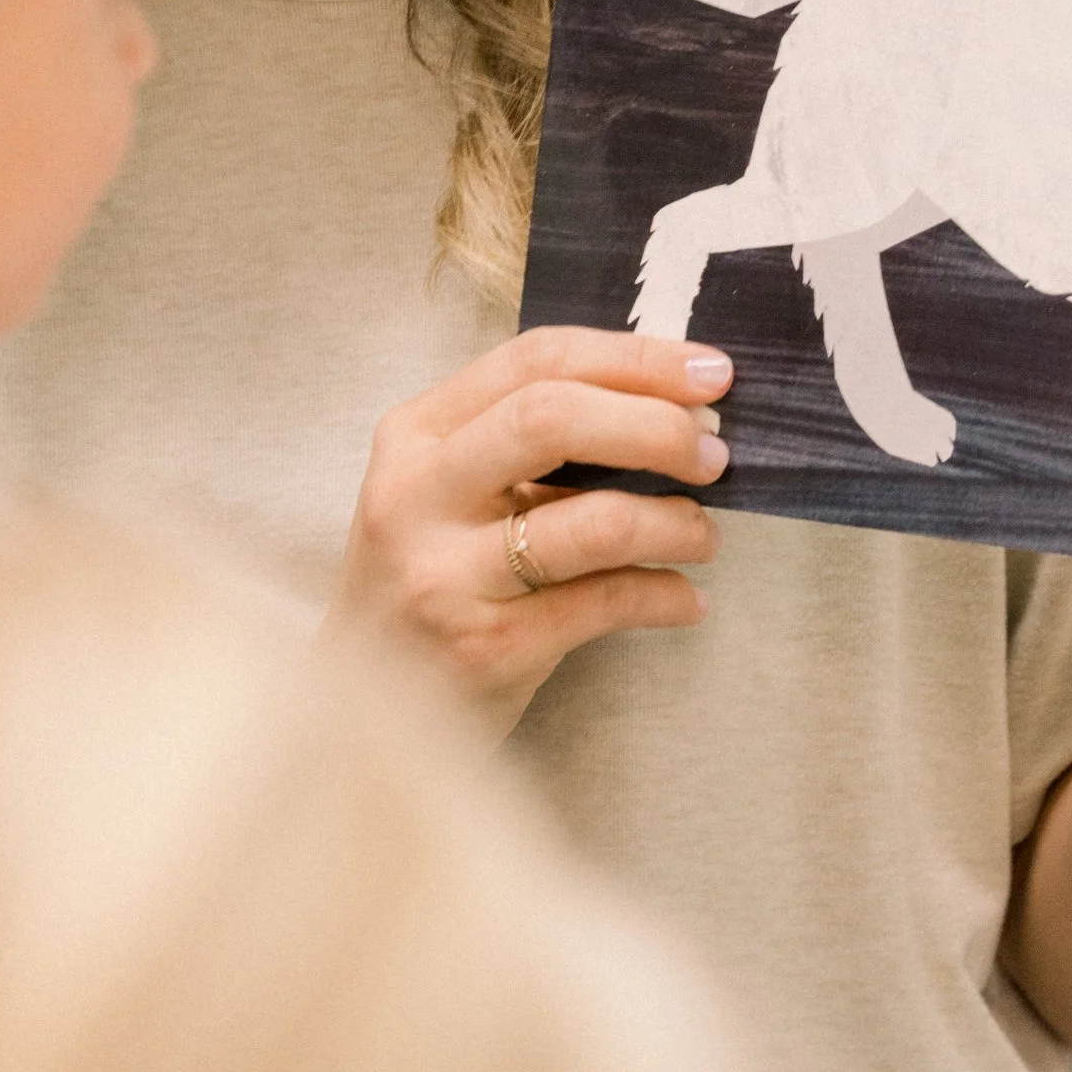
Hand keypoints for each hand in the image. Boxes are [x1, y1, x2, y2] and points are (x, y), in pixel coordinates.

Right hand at [333, 326, 733, 735]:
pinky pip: (605, 604)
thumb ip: (528, 442)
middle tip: (715, 453)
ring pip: (591, 521)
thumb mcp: (446, 492)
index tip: (711, 374)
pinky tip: (686, 600)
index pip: (535, 360)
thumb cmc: (428, 583)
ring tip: (705, 535)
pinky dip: (665, 596)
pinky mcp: (485, 647)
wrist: (356, 712)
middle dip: (656, 426)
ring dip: (673, 522)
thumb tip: (674, 407)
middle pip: (553, 419)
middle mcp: (416, 496)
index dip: (636, 360)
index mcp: (413, 435)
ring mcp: (445, 575)